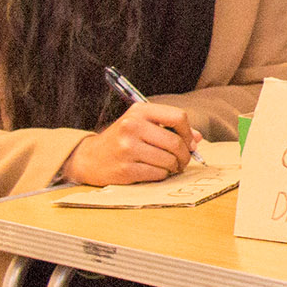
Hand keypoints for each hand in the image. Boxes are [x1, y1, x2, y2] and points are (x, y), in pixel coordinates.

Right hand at [62, 100, 197, 185]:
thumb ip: (170, 128)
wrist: (90, 158)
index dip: (188, 132)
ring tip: (171, 166)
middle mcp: (132, 127)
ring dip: (175, 167)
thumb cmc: (122, 139)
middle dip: (184, 155)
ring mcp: (127, 148)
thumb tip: (197, 139)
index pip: (178, 117)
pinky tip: (156, 171)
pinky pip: (158, 174)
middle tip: (183, 160)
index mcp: (139, 111)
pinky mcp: (126, 169)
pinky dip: (162, 175)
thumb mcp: (142, 124)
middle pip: (175, 142)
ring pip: (169, 160)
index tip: (189, 142)